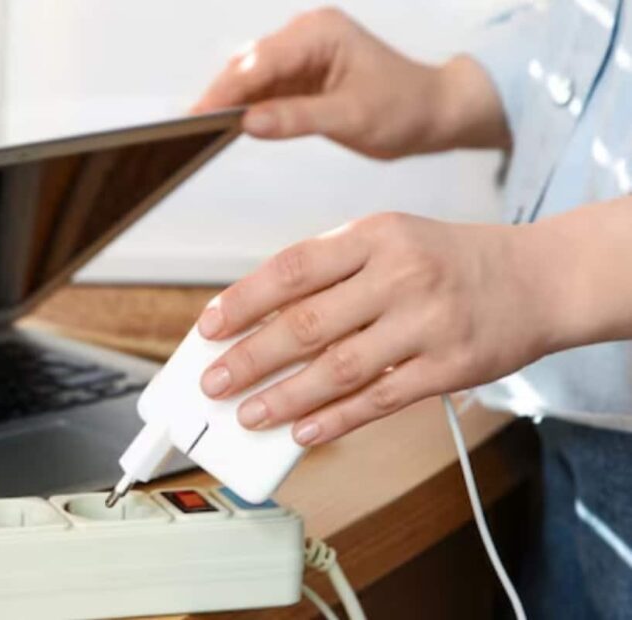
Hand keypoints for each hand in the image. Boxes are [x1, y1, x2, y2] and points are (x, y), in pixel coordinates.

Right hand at [192, 7, 508, 155]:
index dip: (225, 90)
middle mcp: (306, 35)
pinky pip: (264, 89)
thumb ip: (297, 118)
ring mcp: (302, 53)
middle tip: (188, 127)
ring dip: (229, 102)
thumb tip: (248, 123)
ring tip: (201, 130)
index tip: (198, 115)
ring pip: (251, 77)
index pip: (260, 62)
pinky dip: (247, 107)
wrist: (431, 111)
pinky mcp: (300, 74)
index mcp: (319, 33)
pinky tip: (229, 126)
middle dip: (220, 95)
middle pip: (248, 65)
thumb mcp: (351, 118)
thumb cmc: (404, 108)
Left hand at [196, 213, 557, 445]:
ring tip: (249, 415)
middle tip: (214, 382)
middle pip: (307, 324)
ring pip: (338, 369)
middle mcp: (400, 276)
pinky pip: (380, 400)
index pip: (292, 268)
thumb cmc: (448, 261)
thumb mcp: (389, 239)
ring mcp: (427, 324)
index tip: (208, 327)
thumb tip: (260, 316)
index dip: (243, 300)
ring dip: (285, 398)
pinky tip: (304, 432)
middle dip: (250, 358)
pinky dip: (336, 419)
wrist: (537, 279)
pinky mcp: (449, 367)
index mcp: (375, 235)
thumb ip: (330, 270)